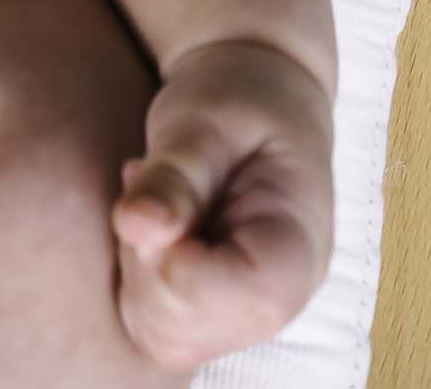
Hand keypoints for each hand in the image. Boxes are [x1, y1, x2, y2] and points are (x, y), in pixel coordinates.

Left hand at [110, 38, 334, 372]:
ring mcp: (239, 315)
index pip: (243, 300)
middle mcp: (275, 302)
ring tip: (158, 198)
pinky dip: (133, 273)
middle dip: (147, 257)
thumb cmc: (238, 99)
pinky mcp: (204, 311)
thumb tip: (133, 226)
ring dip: (136, 264)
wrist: (254, 95)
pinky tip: (154, 220)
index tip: (168, 196)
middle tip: (155, 185)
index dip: (177, 256)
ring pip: (158, 334)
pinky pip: (146, 322)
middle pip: (186, 329)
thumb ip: (176, 173)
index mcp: (297, 250)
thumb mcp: (207, 118)